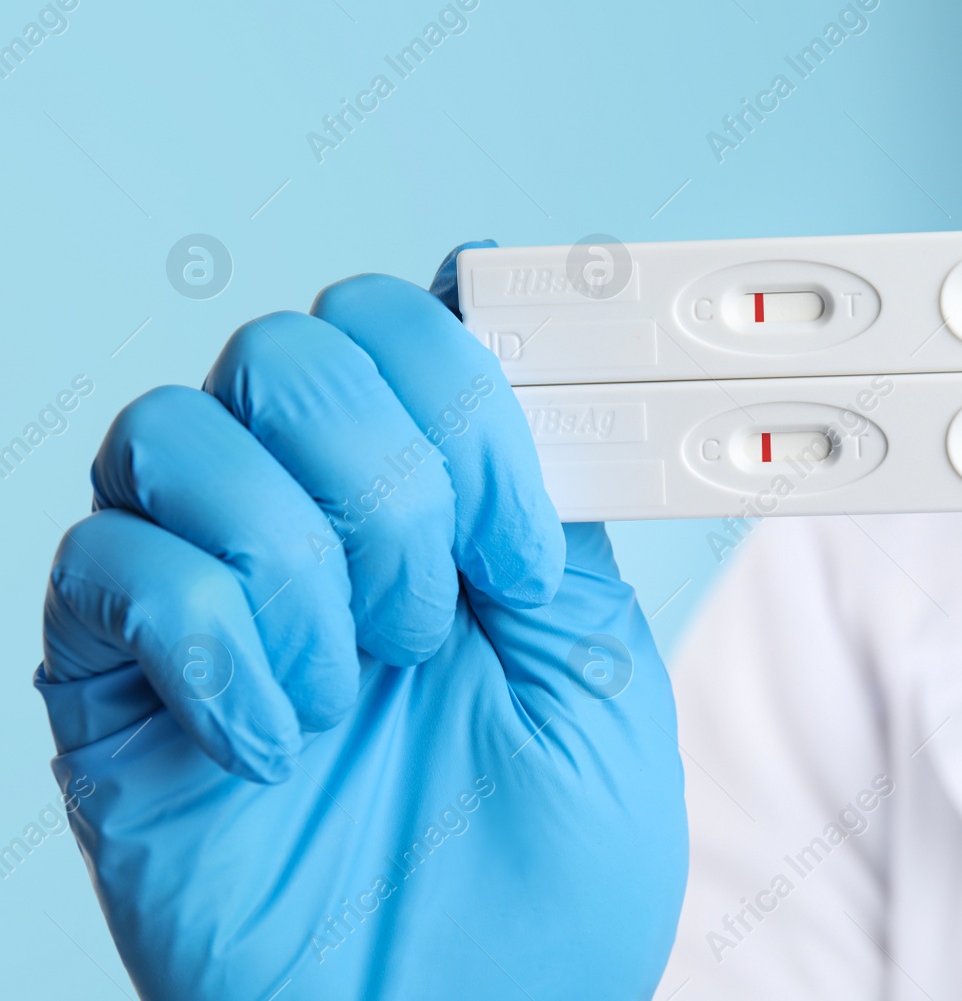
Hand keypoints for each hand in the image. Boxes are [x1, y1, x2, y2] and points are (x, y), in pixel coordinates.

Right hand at [36, 245, 687, 998]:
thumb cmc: (547, 882)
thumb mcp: (600, 674)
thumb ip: (558, 515)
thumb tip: (526, 386)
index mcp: (442, 510)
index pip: (410, 329)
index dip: (458, 365)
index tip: (515, 497)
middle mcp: (316, 522)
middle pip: (295, 347)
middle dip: (390, 470)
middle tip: (441, 612)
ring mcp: (210, 590)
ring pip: (186, 429)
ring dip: (302, 559)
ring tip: (363, 680)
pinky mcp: (116, 678)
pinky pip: (110, 564)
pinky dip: (217, 646)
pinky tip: (282, 742)